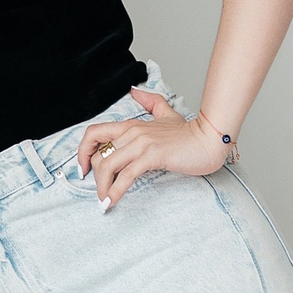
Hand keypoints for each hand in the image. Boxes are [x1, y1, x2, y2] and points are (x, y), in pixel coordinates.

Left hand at [75, 89, 226, 209]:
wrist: (209, 140)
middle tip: (98, 191)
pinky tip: (111, 201)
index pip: (94, 132)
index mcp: (131, 124)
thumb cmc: (189, 133)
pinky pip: (126, 175)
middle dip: (93, 176)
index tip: (83, 168)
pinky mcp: (152, 156)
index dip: (82, 151)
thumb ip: (150, 102)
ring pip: (108, 165)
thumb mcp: (166, 113)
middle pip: (98, 154)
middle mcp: (132, 132)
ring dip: (101, 187)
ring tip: (104, 201)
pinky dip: (115, 191)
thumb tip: (134, 90)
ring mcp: (141, 143)